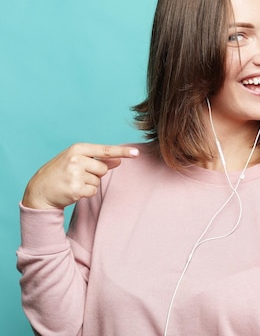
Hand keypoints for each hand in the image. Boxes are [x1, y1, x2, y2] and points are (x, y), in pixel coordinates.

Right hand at [22, 143, 139, 209]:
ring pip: (98, 181)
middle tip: (78, 175)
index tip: (137, 152)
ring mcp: (75, 174)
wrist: (39, 191)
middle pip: (104, 168)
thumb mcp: (77, 161)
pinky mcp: (75, 189)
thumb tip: (119, 161)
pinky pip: (93, 191)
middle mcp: (76, 159)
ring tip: (73, 182)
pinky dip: (86, 193)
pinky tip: (73, 190)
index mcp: (77, 149)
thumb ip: (98, 160)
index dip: (123, 152)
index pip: (105, 150)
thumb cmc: (60, 173)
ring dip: (89, 184)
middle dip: (95, 174)